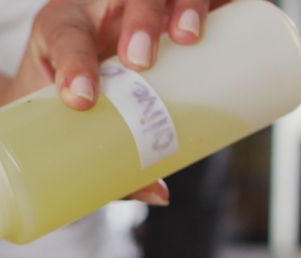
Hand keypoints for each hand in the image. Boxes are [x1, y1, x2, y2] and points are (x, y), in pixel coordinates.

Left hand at [7, 0, 227, 205]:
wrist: (66, 68)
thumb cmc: (62, 99)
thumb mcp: (69, 123)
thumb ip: (103, 159)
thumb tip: (159, 194)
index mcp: (59, 27)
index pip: (64, 36)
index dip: (73, 64)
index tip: (81, 99)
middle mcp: (97, 2)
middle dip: (137, 21)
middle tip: (141, 62)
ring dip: (182, 3)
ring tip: (189, 35)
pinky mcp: (173, 3)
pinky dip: (220, 0)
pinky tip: (241, 9)